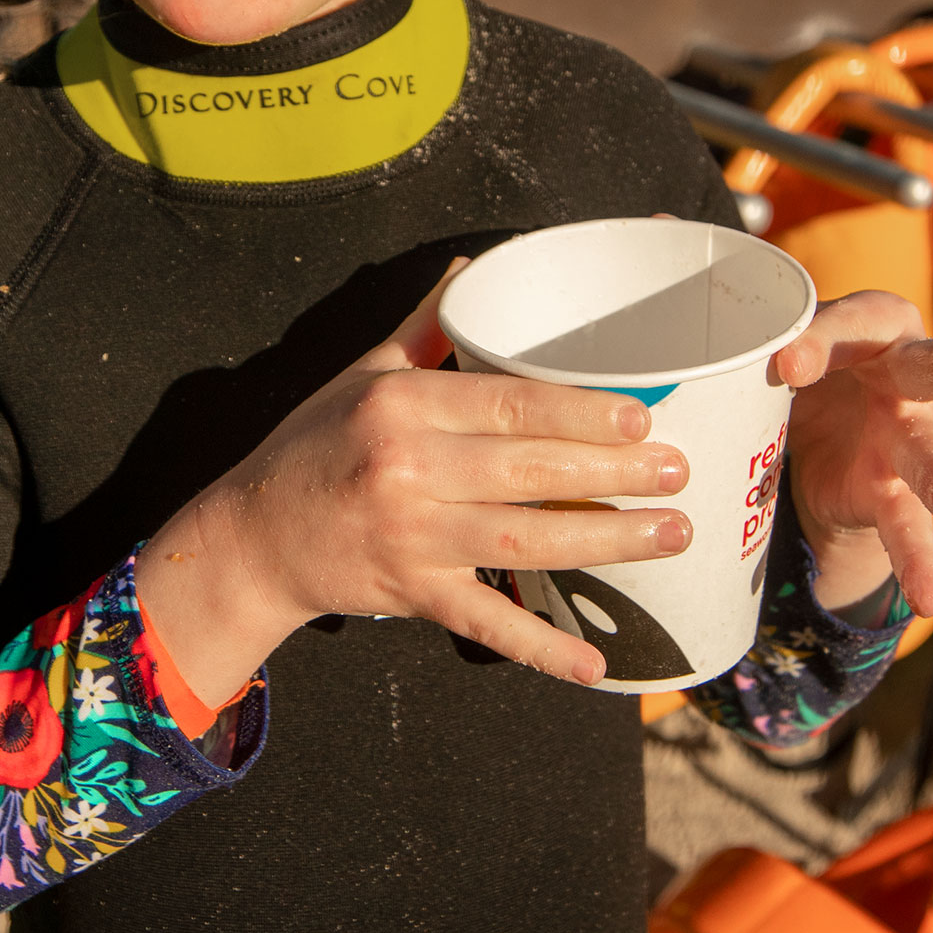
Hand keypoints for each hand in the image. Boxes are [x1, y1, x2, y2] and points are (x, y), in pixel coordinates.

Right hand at [137, 262, 692, 703]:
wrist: (253, 535)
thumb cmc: (314, 443)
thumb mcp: (362, 373)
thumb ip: (425, 328)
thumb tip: (472, 269)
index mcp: (403, 405)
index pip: (509, 405)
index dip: (581, 413)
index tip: (642, 417)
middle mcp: (407, 469)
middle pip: (529, 471)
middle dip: (613, 473)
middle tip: (679, 472)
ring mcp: (411, 538)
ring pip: (524, 540)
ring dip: (605, 542)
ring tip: (671, 534)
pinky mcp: (411, 595)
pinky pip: (485, 622)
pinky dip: (539, 647)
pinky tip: (594, 663)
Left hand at [775, 291, 932, 621]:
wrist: (813, 433)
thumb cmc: (797, 365)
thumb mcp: (774, 346)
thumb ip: (747, 336)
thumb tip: (678, 278)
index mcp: (871, 327)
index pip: (856, 322)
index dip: (824, 340)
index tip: (787, 365)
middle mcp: (901, 379)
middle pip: (925, 369)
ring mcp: (906, 439)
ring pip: (930, 455)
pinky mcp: (894, 493)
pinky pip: (909, 531)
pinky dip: (917, 566)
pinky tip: (927, 599)